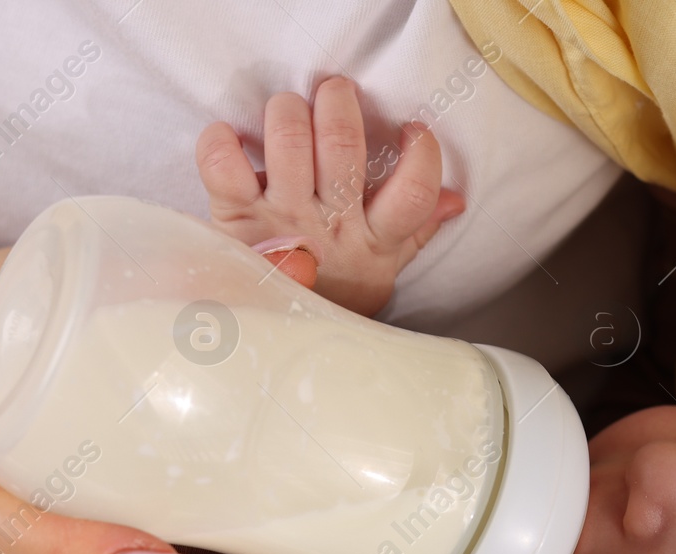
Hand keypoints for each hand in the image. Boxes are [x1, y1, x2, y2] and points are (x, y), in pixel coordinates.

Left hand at [196, 76, 464, 315]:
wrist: (280, 339)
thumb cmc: (334, 294)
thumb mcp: (381, 269)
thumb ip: (415, 229)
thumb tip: (455, 198)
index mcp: (372, 238)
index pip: (412, 192)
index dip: (421, 154)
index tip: (412, 130)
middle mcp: (328, 224)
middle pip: (341, 148)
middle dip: (339, 106)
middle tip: (336, 92)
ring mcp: (280, 219)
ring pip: (287, 143)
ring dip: (288, 112)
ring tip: (290, 109)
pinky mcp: (233, 218)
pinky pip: (223, 167)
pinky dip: (220, 142)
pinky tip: (229, 138)